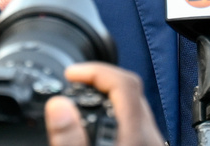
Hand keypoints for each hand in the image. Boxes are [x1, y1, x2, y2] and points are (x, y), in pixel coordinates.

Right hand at [45, 62, 164, 145]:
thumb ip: (71, 139)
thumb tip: (58, 105)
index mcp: (136, 136)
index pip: (123, 82)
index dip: (94, 70)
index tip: (71, 74)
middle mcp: (149, 138)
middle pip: (131, 90)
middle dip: (100, 79)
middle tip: (74, 83)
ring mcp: (151, 144)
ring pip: (135, 107)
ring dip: (108, 97)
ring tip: (83, 100)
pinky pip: (135, 122)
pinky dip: (115, 114)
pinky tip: (99, 125)